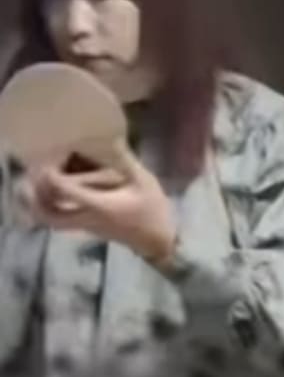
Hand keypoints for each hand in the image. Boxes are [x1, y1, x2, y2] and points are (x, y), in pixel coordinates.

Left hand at [30, 144, 177, 264]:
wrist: (158, 241)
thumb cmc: (153, 210)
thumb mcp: (143, 180)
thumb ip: (124, 159)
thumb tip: (109, 135)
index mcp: (98, 205)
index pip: (62, 189)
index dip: (48, 172)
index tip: (48, 156)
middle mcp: (86, 218)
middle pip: (47, 213)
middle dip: (34, 195)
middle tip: (32, 174)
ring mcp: (85, 226)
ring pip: (50, 219)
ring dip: (39, 202)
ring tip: (39, 181)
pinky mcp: (87, 228)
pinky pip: (60, 219)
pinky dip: (50, 206)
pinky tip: (54, 190)